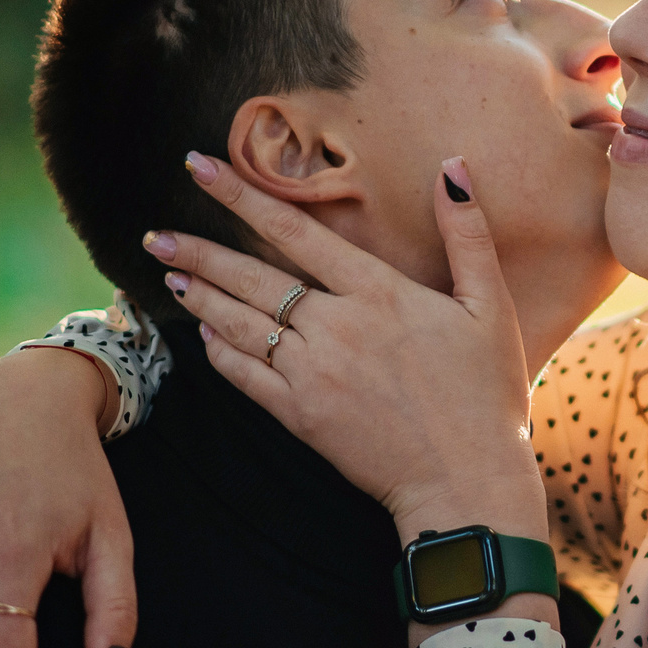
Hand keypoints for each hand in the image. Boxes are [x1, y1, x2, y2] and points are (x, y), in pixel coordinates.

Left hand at [154, 151, 546, 545]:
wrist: (466, 481)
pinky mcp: (302, 417)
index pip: (295, 231)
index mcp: (379, 293)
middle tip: (154, 234)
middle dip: (198, 251)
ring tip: (168, 274)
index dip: (243, 195)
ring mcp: (313, 374)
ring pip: (240, 324)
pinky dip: (221, 351)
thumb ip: (468, 235)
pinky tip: (205, 334)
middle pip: (252, 278)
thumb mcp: (492, 306)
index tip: (200, 168)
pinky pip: (247, 376)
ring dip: (200, 297)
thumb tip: (453, 166)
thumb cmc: (487, 394)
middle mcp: (336, 327)